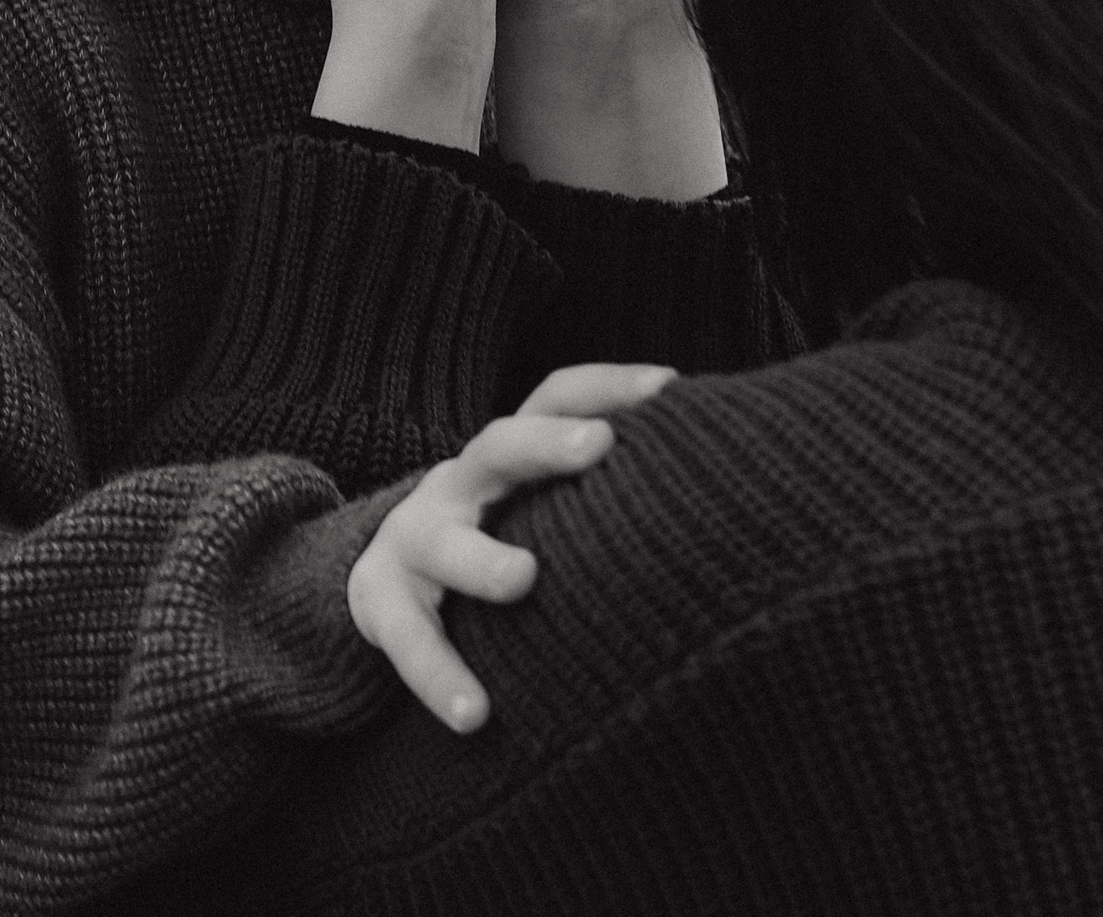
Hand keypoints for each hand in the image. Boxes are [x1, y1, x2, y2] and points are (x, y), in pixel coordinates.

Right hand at [347, 362, 673, 731]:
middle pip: (499, 446)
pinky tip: (474, 715)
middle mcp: (460, 483)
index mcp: (509, 453)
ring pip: (444, 543)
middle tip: (598, 445)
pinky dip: (437, 676)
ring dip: (481, 560)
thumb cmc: (499, 537)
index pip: (555, 397)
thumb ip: (603, 491)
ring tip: (522, 580)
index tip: (669, 388)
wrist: (386, 578)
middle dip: (545, 444)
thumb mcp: (539, 501)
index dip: (608, 387)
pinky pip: (408, 639)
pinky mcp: (382, 602)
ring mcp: (415, 538)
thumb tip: (720, 477)